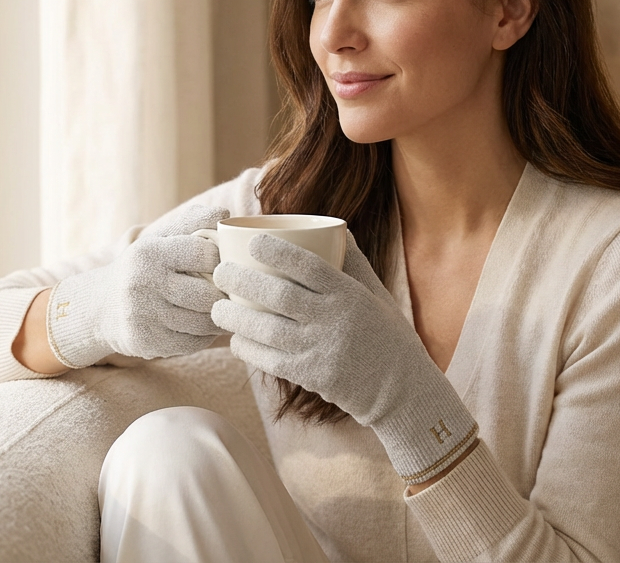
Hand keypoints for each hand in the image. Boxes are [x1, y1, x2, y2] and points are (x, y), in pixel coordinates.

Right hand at [45, 205, 229, 367]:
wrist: (101, 306)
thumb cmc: (143, 267)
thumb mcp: (160, 238)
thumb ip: (193, 221)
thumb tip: (225, 214)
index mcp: (149, 252)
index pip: (205, 254)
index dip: (220, 260)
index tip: (220, 264)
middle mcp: (142, 283)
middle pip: (207, 295)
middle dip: (222, 295)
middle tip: (229, 294)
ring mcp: (142, 316)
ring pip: (203, 323)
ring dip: (217, 318)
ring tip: (220, 310)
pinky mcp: (146, 343)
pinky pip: (193, 343)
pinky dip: (204, 336)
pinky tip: (201, 327)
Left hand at [210, 232, 478, 484]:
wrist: (402, 390)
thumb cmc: (388, 336)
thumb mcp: (377, 294)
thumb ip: (354, 263)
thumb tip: (335, 228)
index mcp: (349, 294)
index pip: (308, 265)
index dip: (276, 251)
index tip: (252, 241)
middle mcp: (333, 319)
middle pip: (277, 294)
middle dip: (242, 280)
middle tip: (219, 272)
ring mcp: (320, 349)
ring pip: (266, 329)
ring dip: (235, 317)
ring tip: (216, 308)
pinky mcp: (312, 376)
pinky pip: (270, 360)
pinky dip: (248, 349)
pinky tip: (236, 340)